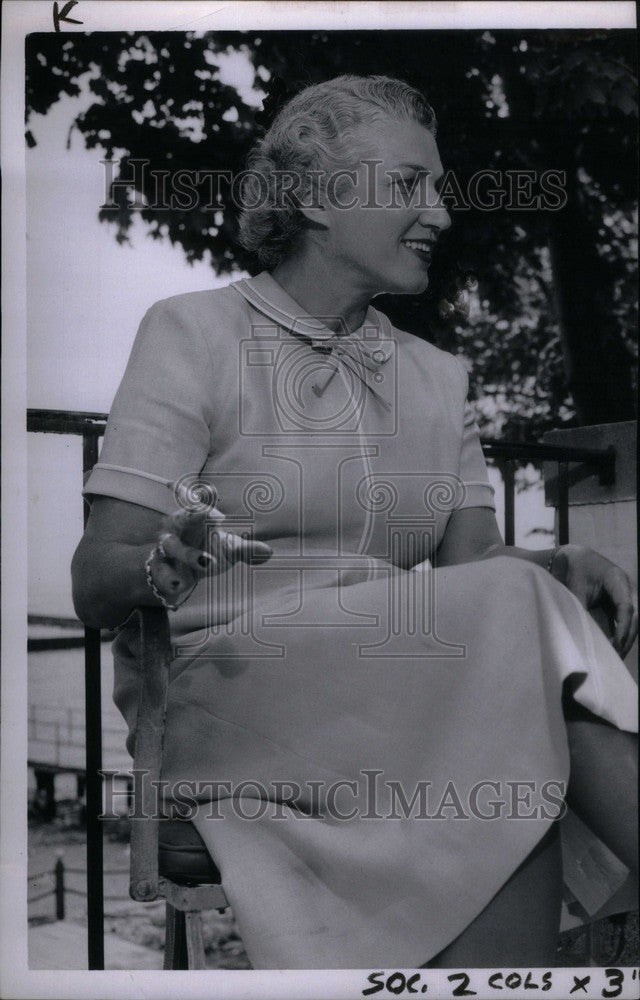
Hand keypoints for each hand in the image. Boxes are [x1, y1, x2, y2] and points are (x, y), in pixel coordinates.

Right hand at [148, 506, 272, 604]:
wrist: (177, 576)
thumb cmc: (206, 552)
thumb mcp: (228, 550)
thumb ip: (246, 550)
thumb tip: (268, 552)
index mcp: (194, 518)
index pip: (198, 501)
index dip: (205, 497)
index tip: (215, 493)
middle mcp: (177, 529)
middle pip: (182, 518)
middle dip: (194, 515)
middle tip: (214, 515)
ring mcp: (166, 548)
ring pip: (172, 547)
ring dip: (190, 554)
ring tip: (209, 561)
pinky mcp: (159, 568)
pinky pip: (162, 572)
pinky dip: (170, 579)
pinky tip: (179, 584)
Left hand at [551, 544, 637, 657]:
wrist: (576, 558)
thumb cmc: (576, 569)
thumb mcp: (575, 587)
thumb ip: (580, 607)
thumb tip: (582, 633)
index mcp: (618, 580)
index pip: (626, 607)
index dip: (623, 627)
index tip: (616, 644)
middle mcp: (627, 588)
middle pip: (635, 616)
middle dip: (628, 637)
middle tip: (616, 655)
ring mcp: (626, 596)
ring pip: (633, 621)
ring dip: (626, 638)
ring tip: (615, 656)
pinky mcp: (620, 604)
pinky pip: (625, 621)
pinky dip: (621, 634)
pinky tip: (614, 648)